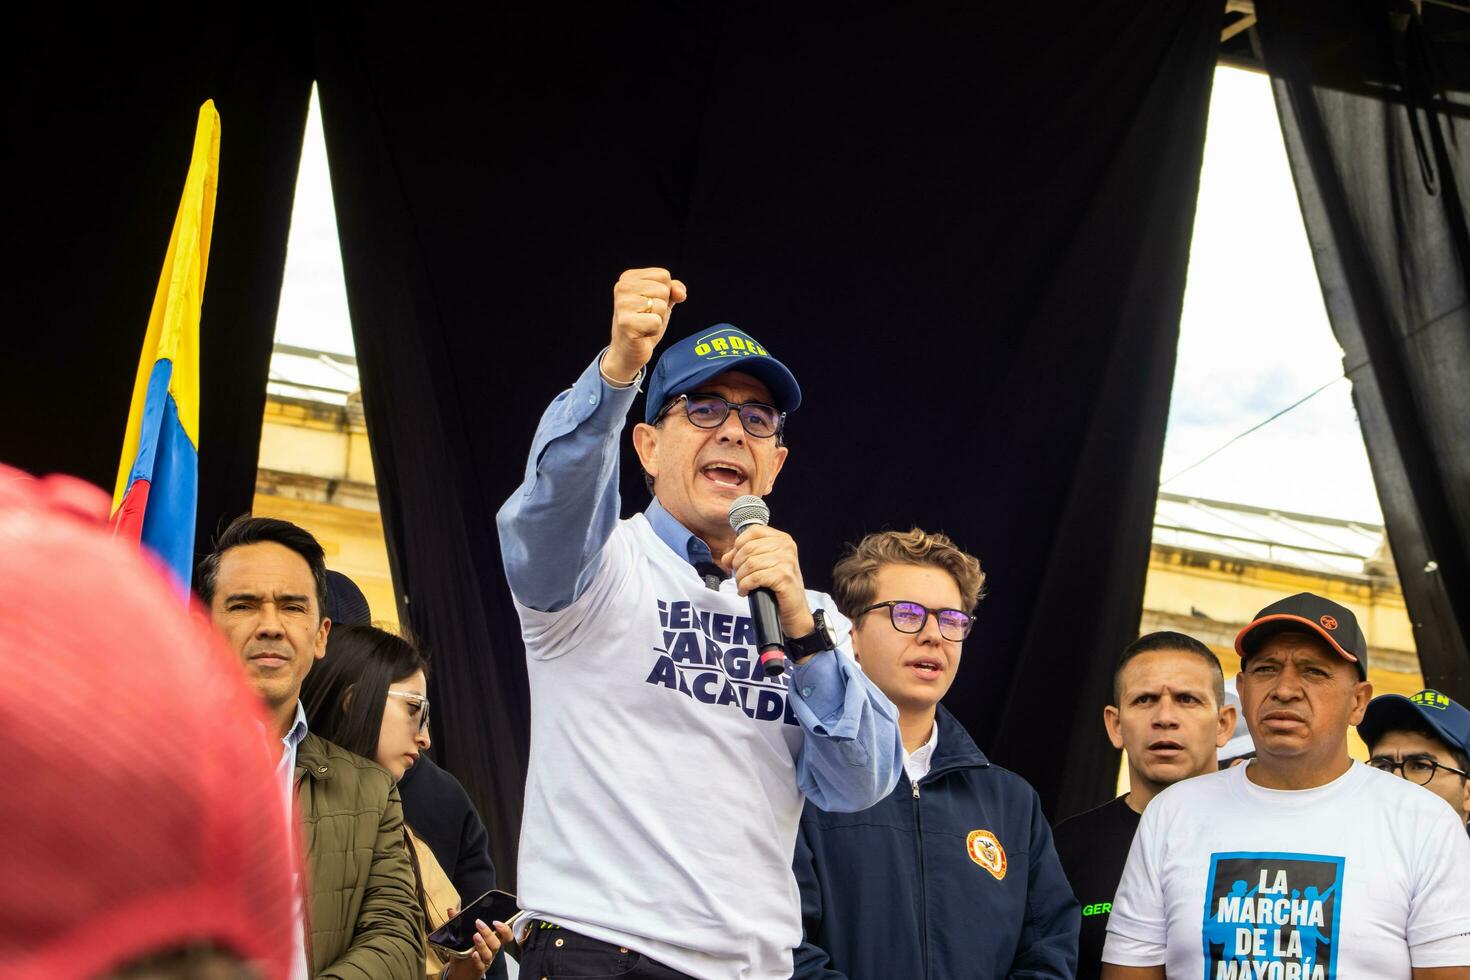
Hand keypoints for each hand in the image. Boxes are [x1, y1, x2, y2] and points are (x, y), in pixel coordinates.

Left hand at [443, 918, 514, 979]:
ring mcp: (485, 960)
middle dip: (488, 932)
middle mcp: (491, 951)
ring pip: (489, 953)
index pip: (505, 935)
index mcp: (491, 941)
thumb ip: (458, 923)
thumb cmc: (465, 952)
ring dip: (483, 944)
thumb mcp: (461, 937)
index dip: (505, 929)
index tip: (496, 922)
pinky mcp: (479, 969)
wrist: (459, 971)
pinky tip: (473, 953)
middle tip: (479, 924)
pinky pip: (481, 965)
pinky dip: (478, 959)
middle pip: (496, 943)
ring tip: (475, 936)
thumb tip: (451, 910)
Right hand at [603, 267, 687, 382]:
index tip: (649, 304)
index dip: (664, 293)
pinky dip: (654, 331)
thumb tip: (680, 293)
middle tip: (646, 317)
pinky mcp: (626, 323)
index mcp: (628, 277)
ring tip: (643, 325)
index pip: (663, 275)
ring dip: (658, 320)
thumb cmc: (644, 324)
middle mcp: (622, 287)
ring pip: (661, 306)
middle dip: (661, 307)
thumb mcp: (661, 301)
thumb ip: (673, 290)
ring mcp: (622, 305)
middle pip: (663, 289)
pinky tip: (642, 333)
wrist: (628, 351)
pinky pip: (656, 322)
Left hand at [720, 525, 815, 643]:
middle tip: (739, 577)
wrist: (794, 610)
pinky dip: (744, 586)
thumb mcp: (763, 566)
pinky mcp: (784, 577)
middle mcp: (787, 547)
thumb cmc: (778, 587)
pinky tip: (745, 591)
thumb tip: (726, 558)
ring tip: (742, 585)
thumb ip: (744, 557)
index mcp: (783, 539)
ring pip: (750, 564)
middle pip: (749, 548)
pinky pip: (754, 578)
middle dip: (737, 564)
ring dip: (740, 577)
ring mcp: (787, 561)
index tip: (736, 559)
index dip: (739, 545)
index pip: (753, 531)